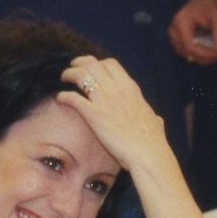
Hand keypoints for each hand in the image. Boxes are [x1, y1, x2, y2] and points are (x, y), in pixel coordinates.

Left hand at [58, 55, 168, 171]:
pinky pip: (73, 97)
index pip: (110, 64)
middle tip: (72, 69)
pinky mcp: (94, 115)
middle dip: (78, 63)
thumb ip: (152, 116)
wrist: (148, 154)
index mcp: (130, 88)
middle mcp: (117, 89)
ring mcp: (105, 101)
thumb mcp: (155, 120)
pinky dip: (64, 96)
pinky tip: (60, 99)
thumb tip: (157, 119)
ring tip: (63, 79)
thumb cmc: (153, 141)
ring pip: (80, 74)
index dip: (97, 64)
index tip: (90, 70)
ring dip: (69, 74)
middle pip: (92, 63)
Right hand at [168, 0, 216, 63]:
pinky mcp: (177, 40)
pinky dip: (199, 53)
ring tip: (216, 50)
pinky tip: (209, 49)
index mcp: (180, 22)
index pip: (190, 46)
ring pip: (187, 55)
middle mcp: (173, 31)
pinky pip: (187, 52)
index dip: (205, 53)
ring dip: (203, 56)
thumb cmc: (208, 1)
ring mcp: (173, 36)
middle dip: (205, 56)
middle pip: (188, 52)